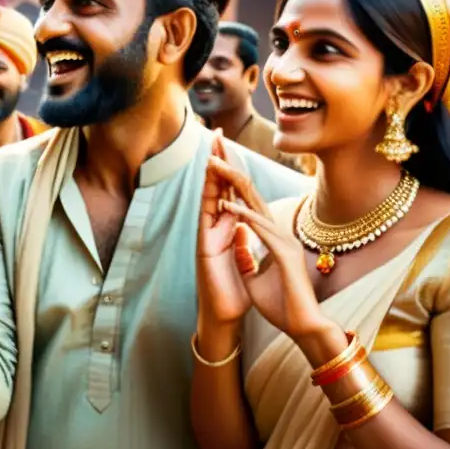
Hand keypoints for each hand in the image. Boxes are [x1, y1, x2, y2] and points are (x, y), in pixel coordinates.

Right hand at [197, 130, 251, 326]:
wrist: (226, 316)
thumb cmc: (235, 291)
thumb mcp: (244, 259)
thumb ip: (243, 240)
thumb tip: (245, 224)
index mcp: (228, 227)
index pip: (230, 191)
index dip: (232, 167)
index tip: (232, 144)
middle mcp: (216, 226)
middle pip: (218, 186)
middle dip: (219, 159)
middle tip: (219, 133)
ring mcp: (208, 234)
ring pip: (210, 194)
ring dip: (212, 170)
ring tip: (213, 147)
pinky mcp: (204, 244)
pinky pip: (208, 215)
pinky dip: (212, 196)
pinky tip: (213, 178)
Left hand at [207, 157, 327, 340]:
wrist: (303, 328)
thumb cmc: (282, 306)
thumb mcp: (254, 277)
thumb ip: (246, 258)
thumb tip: (237, 242)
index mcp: (272, 237)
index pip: (247, 201)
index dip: (230, 180)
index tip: (213, 161)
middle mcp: (279, 233)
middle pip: (250, 193)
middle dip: (230, 168)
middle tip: (213, 147)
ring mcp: (284, 241)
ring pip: (255, 203)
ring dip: (232, 183)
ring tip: (212, 164)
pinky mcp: (285, 255)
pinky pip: (261, 230)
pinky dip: (243, 217)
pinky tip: (227, 206)